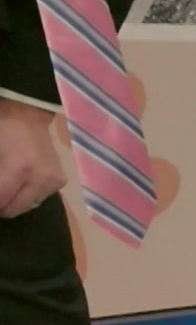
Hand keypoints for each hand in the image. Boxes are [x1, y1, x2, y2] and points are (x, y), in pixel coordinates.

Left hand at [0, 99, 65, 218]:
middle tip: (0, 195)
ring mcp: (52, 181)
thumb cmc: (3, 132)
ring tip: (10, 190)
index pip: (1, 199)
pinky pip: (41, 197)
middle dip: (2, 206)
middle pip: (15, 208)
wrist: (27, 116)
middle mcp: (39, 179)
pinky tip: (25, 183)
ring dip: (17, 201)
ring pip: (29, 205)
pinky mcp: (60, 180)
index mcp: (18, 169)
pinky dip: (30, 195)